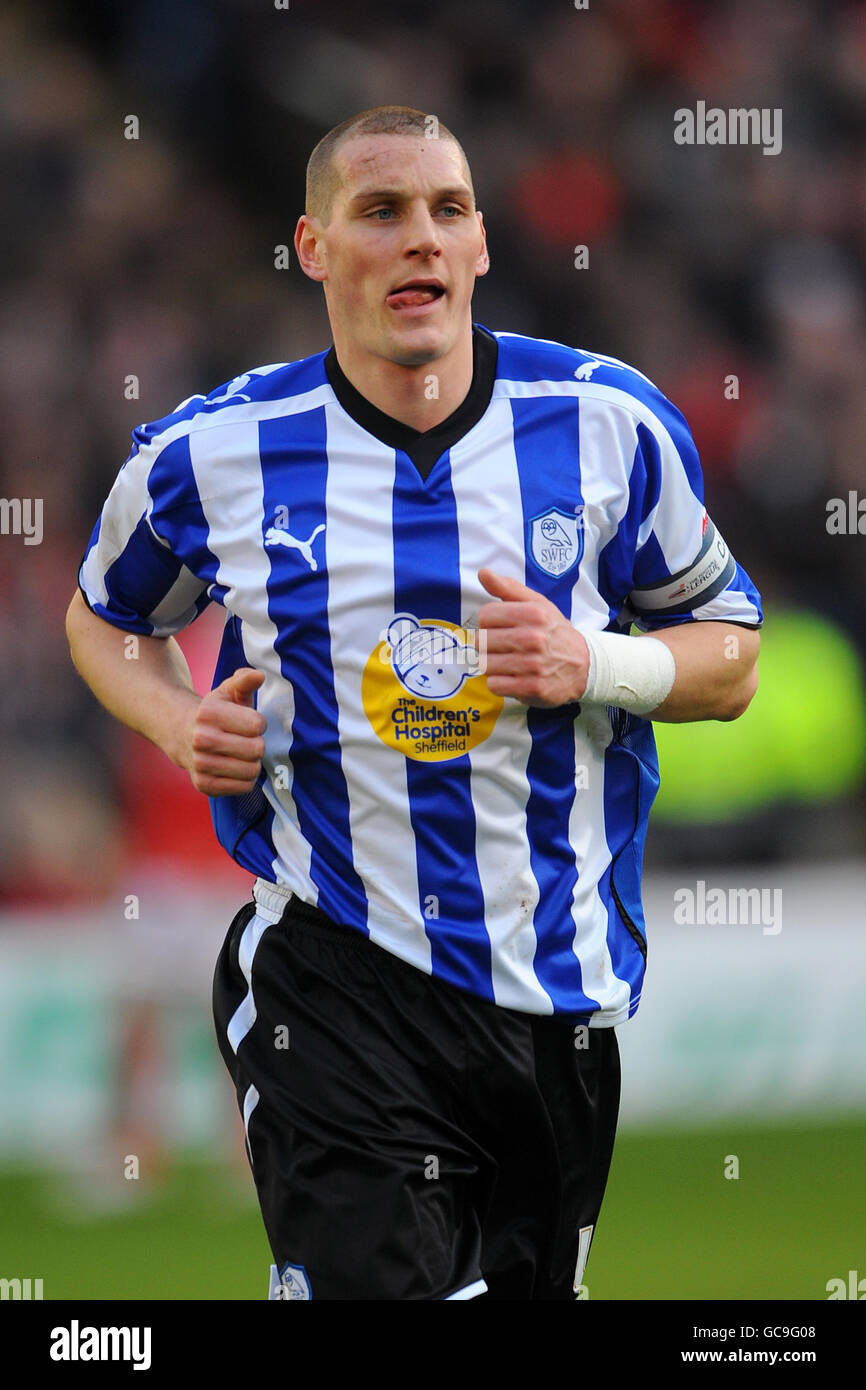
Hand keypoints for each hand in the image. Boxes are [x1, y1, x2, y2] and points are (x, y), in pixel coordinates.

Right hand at [184, 667, 266, 795]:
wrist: (180, 733)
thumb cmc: (214, 711)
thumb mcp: (227, 691)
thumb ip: (245, 680)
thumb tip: (259, 675)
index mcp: (208, 713)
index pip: (257, 725)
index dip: (259, 723)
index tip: (250, 722)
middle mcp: (201, 739)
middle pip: (256, 749)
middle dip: (257, 744)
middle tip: (247, 740)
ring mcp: (200, 764)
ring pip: (251, 771)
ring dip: (253, 762)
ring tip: (241, 753)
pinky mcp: (203, 785)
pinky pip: (243, 787)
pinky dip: (245, 779)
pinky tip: (235, 767)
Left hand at [477, 569, 589, 706]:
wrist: (584, 666)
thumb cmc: (554, 632)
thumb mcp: (538, 604)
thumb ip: (508, 588)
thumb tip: (483, 572)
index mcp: (533, 613)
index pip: (486, 615)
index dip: (490, 622)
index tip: (502, 627)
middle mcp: (533, 638)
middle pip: (482, 641)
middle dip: (490, 645)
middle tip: (507, 647)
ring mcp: (532, 665)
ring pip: (485, 664)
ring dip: (494, 665)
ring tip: (510, 662)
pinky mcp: (531, 688)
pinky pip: (495, 685)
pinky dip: (500, 683)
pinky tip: (514, 677)